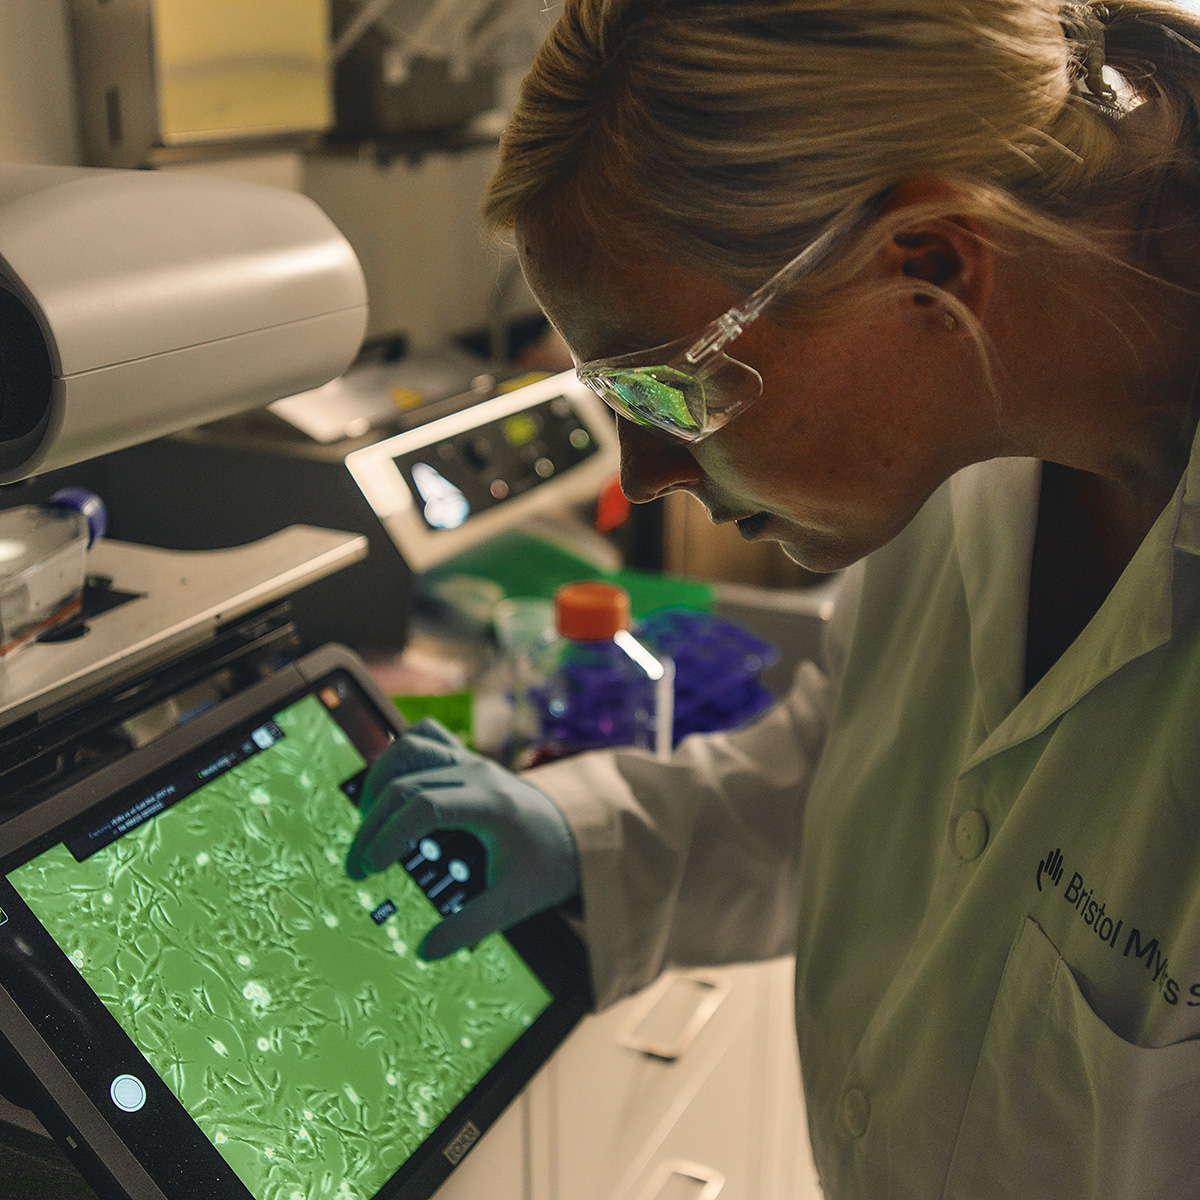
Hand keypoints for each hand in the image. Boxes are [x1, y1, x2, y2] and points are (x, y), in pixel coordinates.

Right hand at [346, 718, 579, 958]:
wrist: (578, 833)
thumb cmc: (546, 868)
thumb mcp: (514, 903)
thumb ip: (471, 927)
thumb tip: (424, 952)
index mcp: (490, 804)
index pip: (424, 806)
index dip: (389, 835)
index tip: (367, 870)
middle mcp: (478, 773)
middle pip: (407, 782)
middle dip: (372, 825)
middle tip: (357, 868)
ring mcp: (471, 760)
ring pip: (410, 749)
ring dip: (379, 782)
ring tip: (367, 824)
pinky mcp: (466, 758)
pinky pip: (424, 737)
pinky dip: (398, 758)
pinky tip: (388, 791)